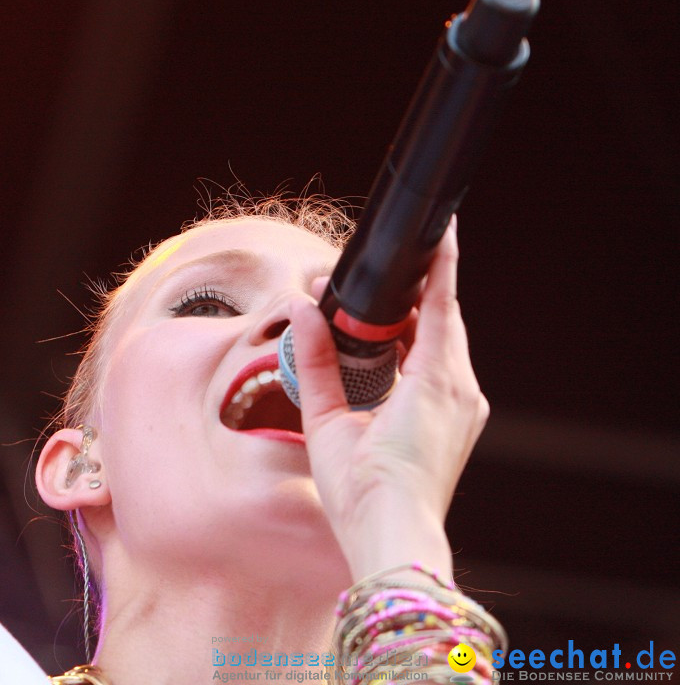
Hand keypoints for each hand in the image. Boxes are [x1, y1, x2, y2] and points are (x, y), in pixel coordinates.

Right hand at [288, 219, 487, 581]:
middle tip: (383, 272)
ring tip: (382, 309)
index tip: (441, 227)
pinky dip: (425, 349)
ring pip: (447, 344)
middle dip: (417, 291)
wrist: (394, 539)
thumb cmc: (362, 490)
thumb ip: (316, 359)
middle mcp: (460, 390)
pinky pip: (446, 368)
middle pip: (444, 319)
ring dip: (419, 321)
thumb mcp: (330, 421)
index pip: (442, 304)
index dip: (440, 262)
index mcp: (434, 383)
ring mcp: (466, 408)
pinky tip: (397, 349)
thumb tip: (301, 310)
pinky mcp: (460, 423)